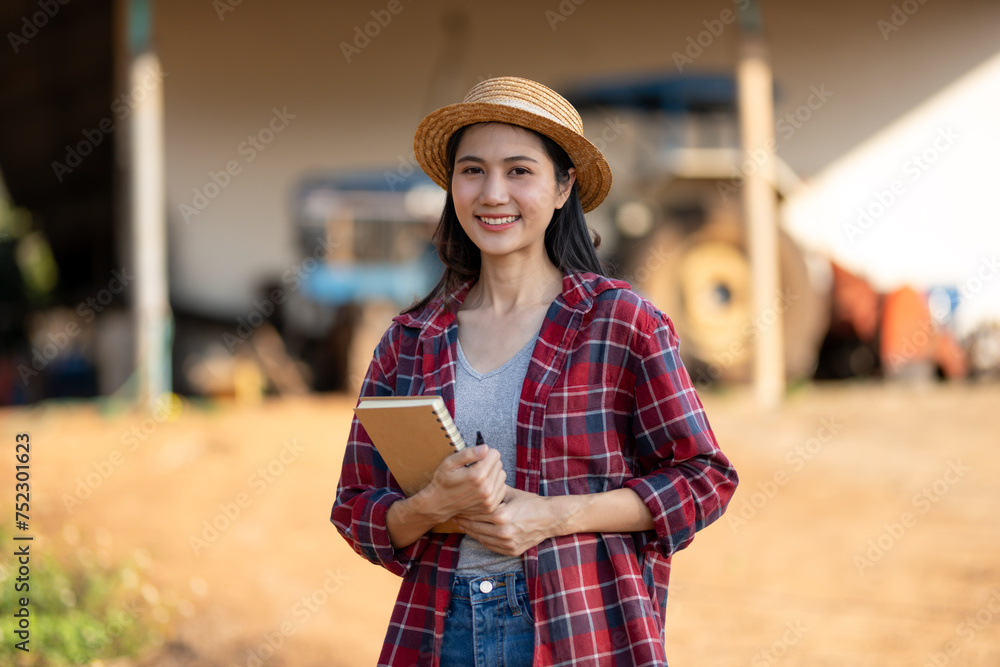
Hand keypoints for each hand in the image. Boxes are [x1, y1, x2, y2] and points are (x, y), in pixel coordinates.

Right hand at [414, 445, 507, 523]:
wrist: (439, 504)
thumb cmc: (443, 481)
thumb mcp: (450, 463)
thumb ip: (468, 454)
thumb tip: (485, 448)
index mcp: (477, 475)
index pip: (495, 454)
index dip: (485, 453)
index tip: (477, 459)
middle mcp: (486, 488)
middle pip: (499, 464)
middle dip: (489, 463)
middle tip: (476, 468)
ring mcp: (489, 499)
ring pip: (502, 476)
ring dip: (493, 474)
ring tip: (479, 478)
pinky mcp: (491, 506)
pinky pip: (502, 488)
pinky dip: (495, 486)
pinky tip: (483, 487)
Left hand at [455, 488, 583, 555]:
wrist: (550, 518)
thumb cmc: (530, 502)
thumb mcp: (509, 492)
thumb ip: (491, 491)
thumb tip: (474, 485)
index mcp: (501, 515)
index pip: (475, 514)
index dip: (464, 510)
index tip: (456, 506)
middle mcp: (503, 531)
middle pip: (475, 527)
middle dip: (463, 521)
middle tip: (454, 515)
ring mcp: (507, 543)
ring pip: (480, 538)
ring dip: (470, 531)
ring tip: (462, 524)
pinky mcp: (511, 551)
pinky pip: (490, 546)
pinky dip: (481, 539)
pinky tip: (476, 532)